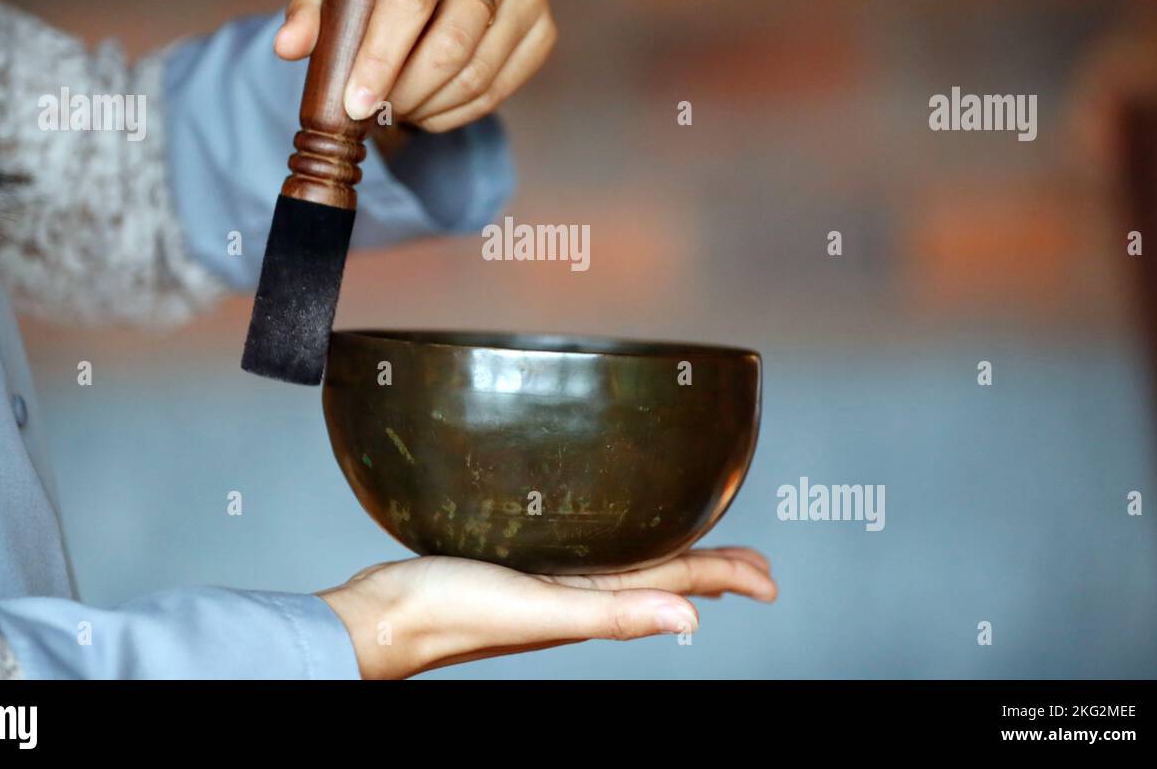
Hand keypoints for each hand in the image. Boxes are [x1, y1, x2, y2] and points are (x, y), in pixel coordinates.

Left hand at [275, 0, 555, 131]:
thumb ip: (316, 12)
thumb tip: (286, 45)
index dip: (379, 56)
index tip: (354, 101)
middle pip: (449, 43)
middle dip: (405, 91)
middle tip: (375, 114)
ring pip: (475, 74)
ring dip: (429, 107)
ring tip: (397, 113)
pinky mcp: (544, 32)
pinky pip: (498, 92)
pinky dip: (455, 114)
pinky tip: (428, 113)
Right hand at [317, 547, 776, 678]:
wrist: (383, 616)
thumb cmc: (451, 613)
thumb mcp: (538, 609)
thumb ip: (610, 613)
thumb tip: (690, 617)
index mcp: (591, 601)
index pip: (678, 581)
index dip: (730, 577)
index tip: (772, 581)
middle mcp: (579, 591)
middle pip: (664, 574)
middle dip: (715, 569)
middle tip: (757, 566)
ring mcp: (552, 579)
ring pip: (631, 565)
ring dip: (673, 559)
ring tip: (703, 554)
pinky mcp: (520, 562)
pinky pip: (587, 555)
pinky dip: (617, 548)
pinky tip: (608, 539)